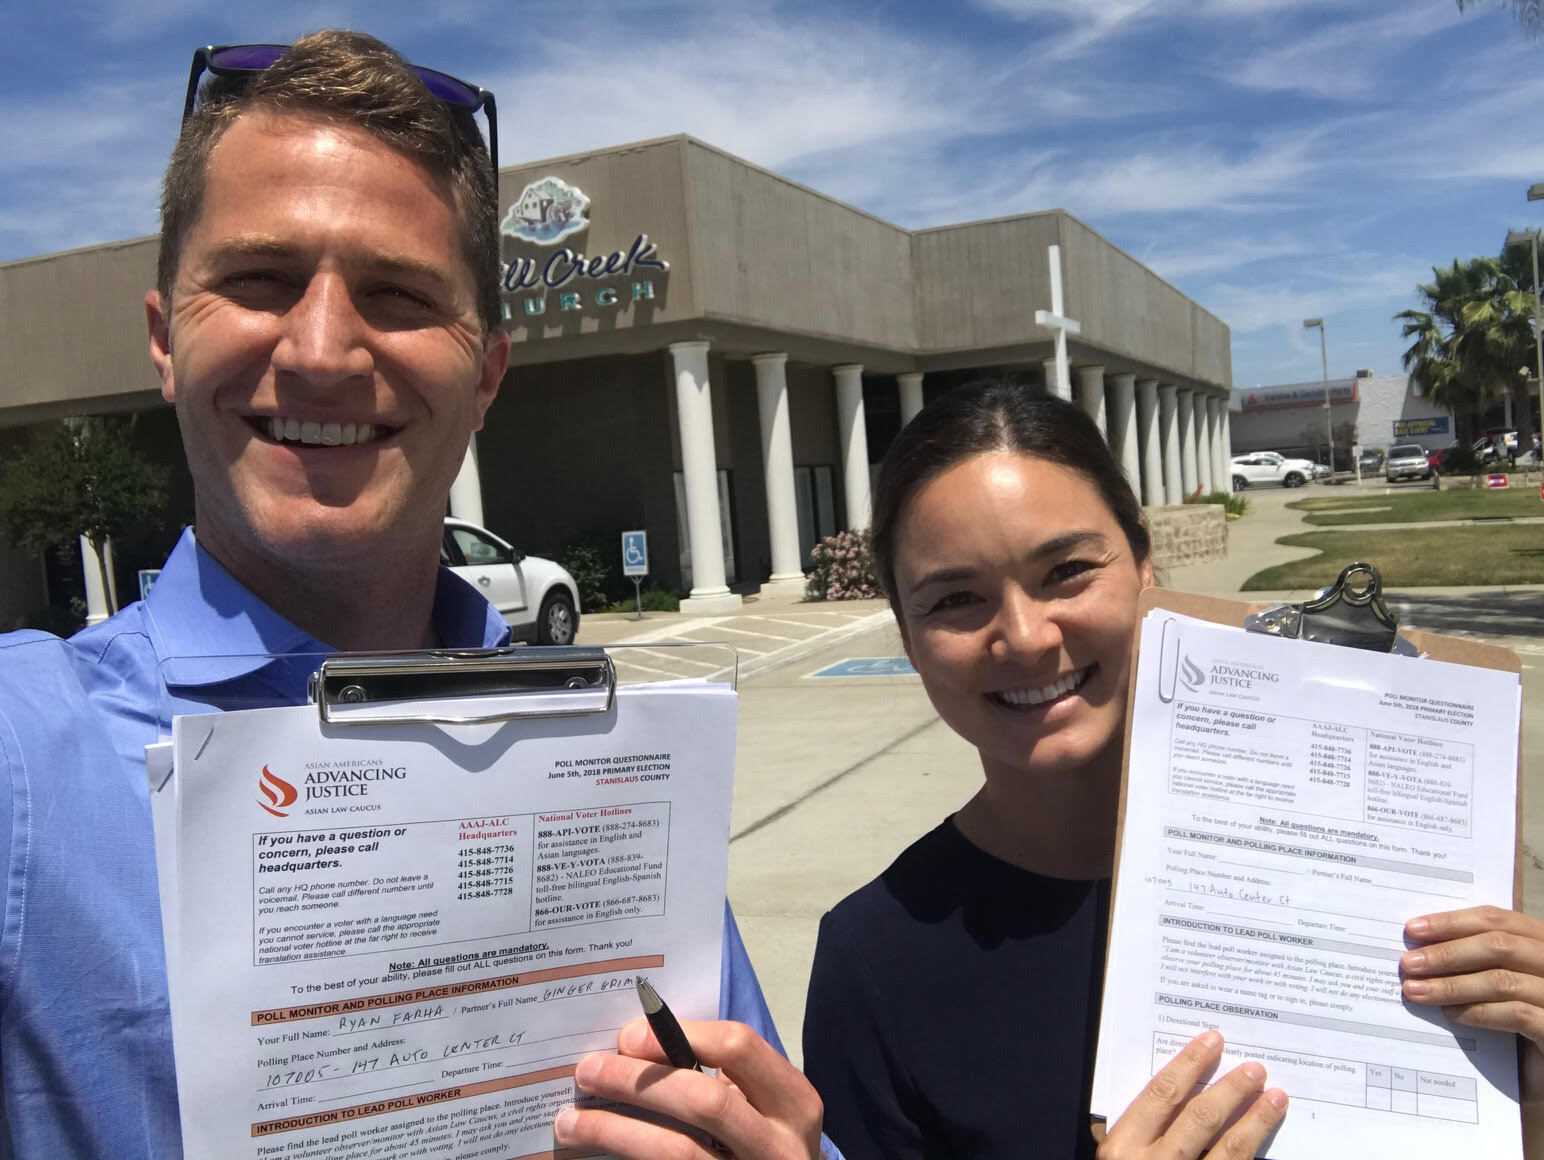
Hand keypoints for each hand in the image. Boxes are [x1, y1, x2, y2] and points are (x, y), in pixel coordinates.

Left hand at [552, 1018, 822, 1159]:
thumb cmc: (761, 1141)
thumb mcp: (760, 1105)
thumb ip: (719, 1075)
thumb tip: (635, 1045)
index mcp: (794, 1102)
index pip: (739, 1047)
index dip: (681, 1033)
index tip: (629, 1036)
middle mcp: (780, 1147)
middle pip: (705, 1102)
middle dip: (638, 1082)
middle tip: (587, 1071)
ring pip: (676, 1152)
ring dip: (614, 1131)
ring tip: (569, 1122)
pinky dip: (623, 1159)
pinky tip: (592, 1152)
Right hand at [1098, 1030, 1286, 1159]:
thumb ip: (1135, 1131)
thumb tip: (1170, 1090)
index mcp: (1123, 1149)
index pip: (1162, 1095)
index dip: (1189, 1064)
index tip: (1213, 1041)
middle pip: (1199, 1117)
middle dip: (1231, 1089)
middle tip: (1255, 1068)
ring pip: (1228, 1149)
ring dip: (1256, 1120)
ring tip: (1276, 1097)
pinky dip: (1256, 1152)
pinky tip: (1270, 1138)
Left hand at [1402, 907, 1543, 1090]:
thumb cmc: (1525, 1016)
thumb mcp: (1504, 981)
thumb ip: (1477, 960)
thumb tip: (1422, 949)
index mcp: (1543, 943)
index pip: (1497, 920)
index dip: (1452, 922)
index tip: (1413, 929)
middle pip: (1498, 945)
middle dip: (1446, 953)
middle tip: (1408, 964)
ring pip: (1502, 980)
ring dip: (1452, 985)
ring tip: (1416, 991)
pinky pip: (1517, 1015)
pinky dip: (1479, 1012)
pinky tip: (1450, 1014)